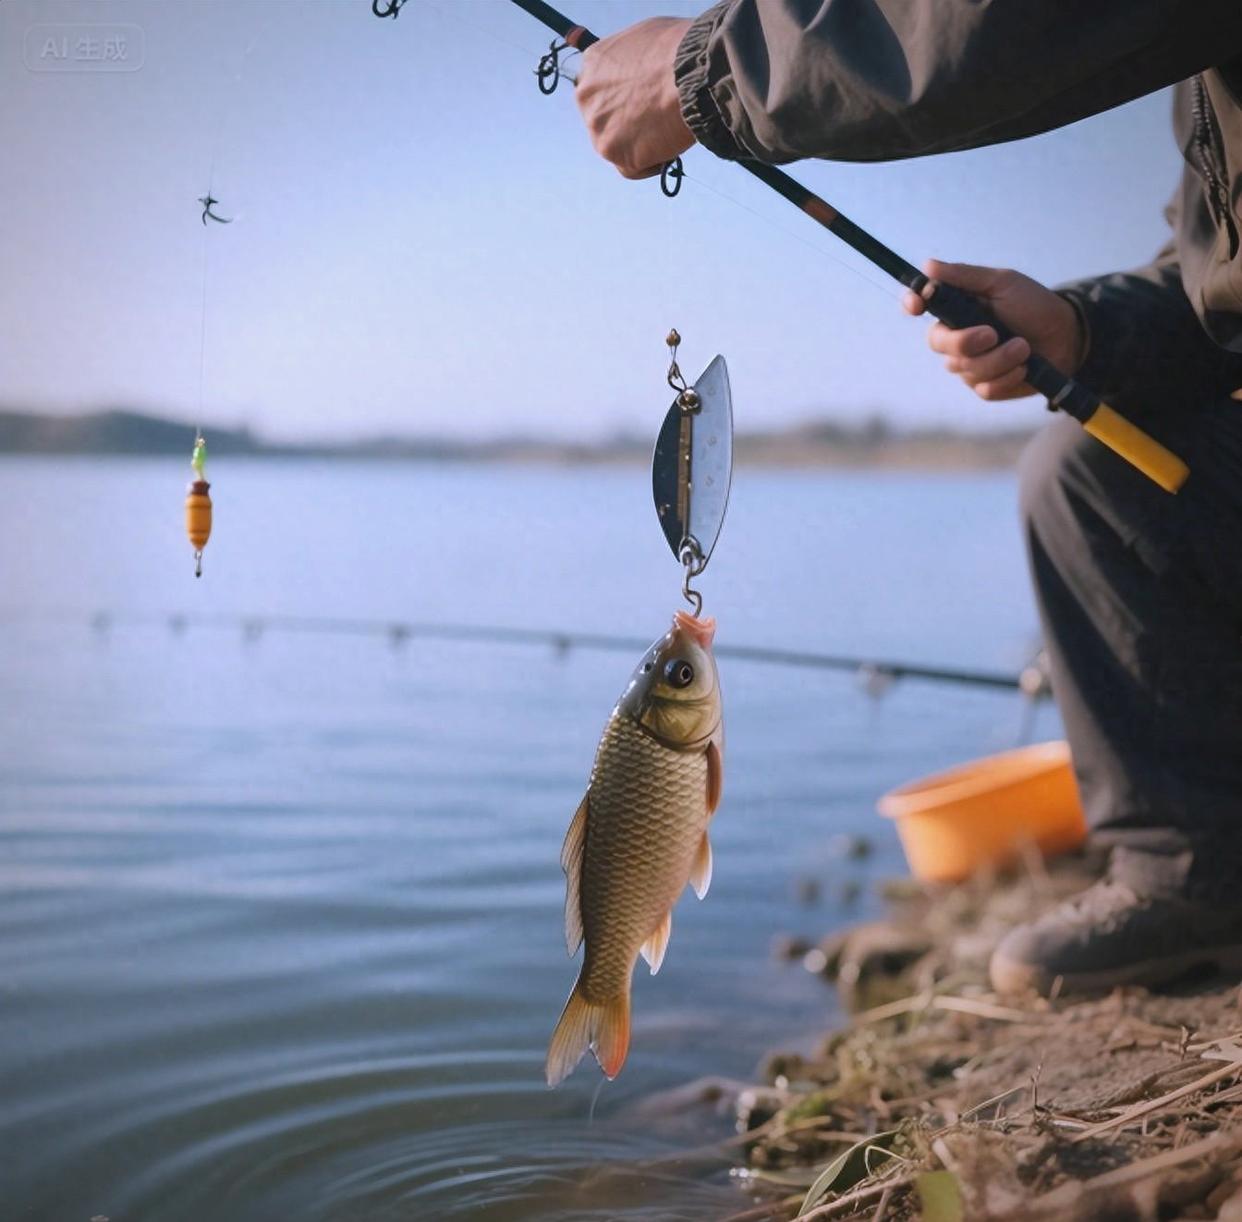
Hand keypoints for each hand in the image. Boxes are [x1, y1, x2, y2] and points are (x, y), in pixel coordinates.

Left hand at [574, 18, 694, 179]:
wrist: (688, 75)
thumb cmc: (679, 51)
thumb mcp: (650, 39)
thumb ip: (637, 60)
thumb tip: (647, 73)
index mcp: (594, 62)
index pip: (601, 86)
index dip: (623, 96)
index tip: (641, 102)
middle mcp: (587, 95)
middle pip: (604, 117)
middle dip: (627, 122)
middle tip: (655, 121)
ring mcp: (598, 126)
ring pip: (615, 144)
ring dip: (639, 144)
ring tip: (667, 134)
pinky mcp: (613, 152)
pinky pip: (630, 168)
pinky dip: (648, 165)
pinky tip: (667, 152)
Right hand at [902, 260, 1086, 400]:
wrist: (1065, 337)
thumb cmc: (1033, 305)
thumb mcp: (1002, 282)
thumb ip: (965, 276)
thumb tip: (928, 265)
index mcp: (956, 309)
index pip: (921, 305)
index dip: (913, 303)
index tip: (917, 304)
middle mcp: (956, 338)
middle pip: (939, 344)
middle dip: (966, 341)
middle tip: (993, 333)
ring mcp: (969, 365)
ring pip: (965, 368)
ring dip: (999, 358)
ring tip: (1024, 347)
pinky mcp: (986, 387)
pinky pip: (984, 388)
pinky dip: (1007, 376)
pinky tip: (1024, 367)